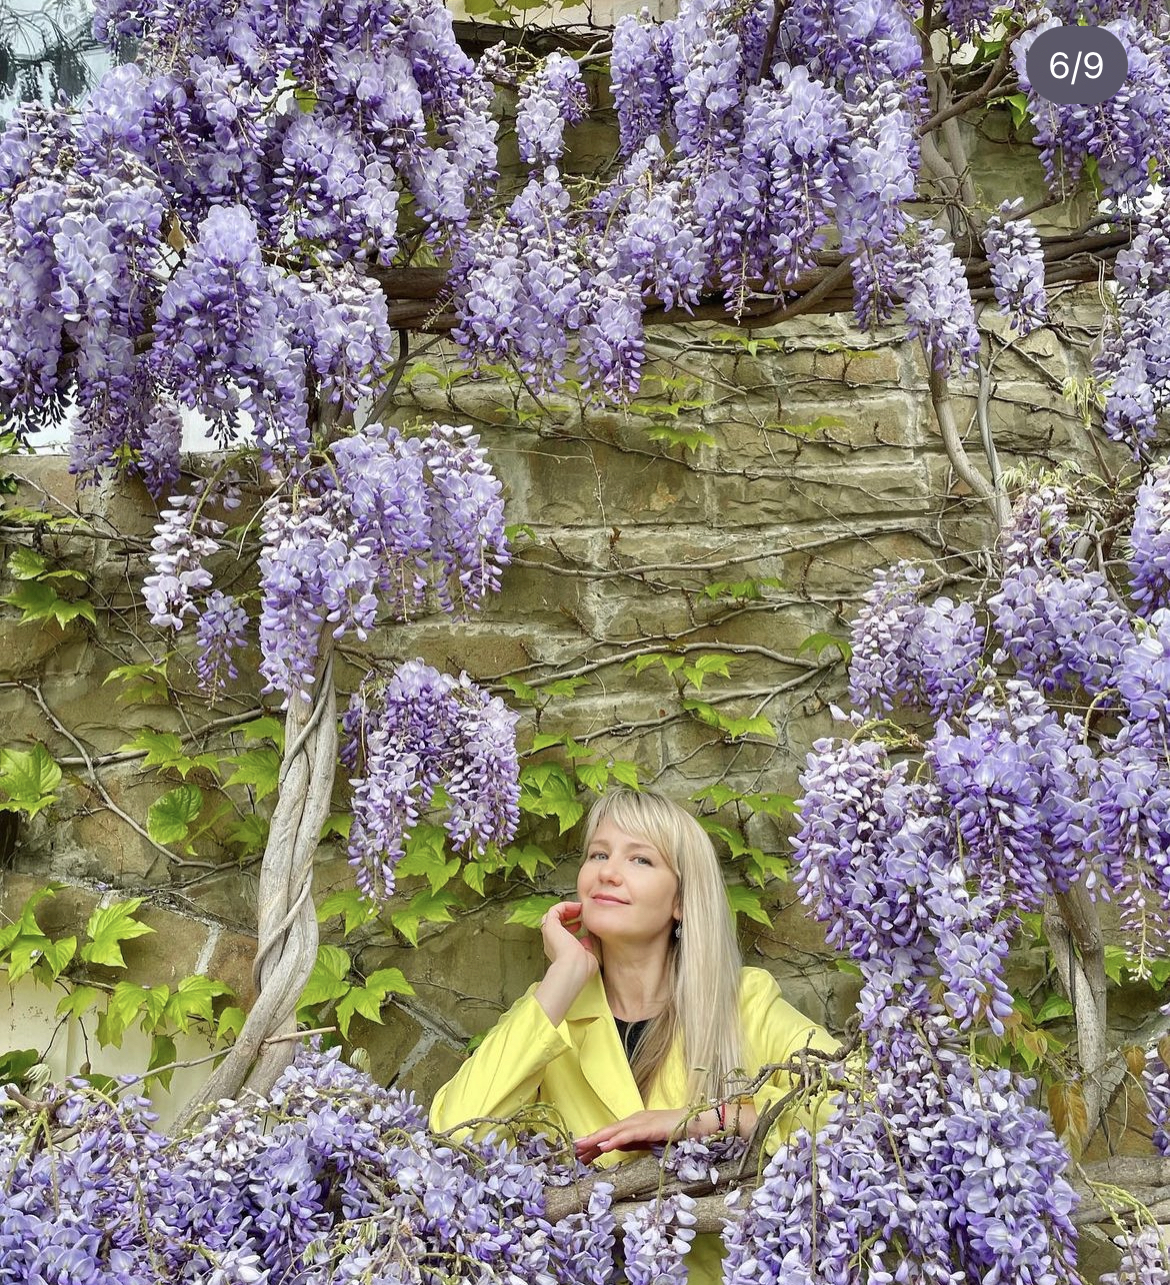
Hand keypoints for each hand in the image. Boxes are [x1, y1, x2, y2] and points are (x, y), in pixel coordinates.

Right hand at [540, 901, 599, 976]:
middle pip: (555, 923)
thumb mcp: (587, 957)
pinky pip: (554, 910)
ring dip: (566, 910)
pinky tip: (576, 907)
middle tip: (580, 913)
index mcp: (558, 951)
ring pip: (553, 915)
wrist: (572, 969)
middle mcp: (551, 942)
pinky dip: (564, 906)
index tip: (582, 924)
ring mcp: (549, 934)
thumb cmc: (580, 968)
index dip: (571, 926)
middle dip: (568, 916)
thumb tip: (587, 940)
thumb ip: (587, 948)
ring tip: (578, 908)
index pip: (560, 934)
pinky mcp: (550, 926)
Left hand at [573, 1109, 688, 1165]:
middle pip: (609, 1131)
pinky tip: (604, 1146)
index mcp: (635, 1124)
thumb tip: (617, 1148)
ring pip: (615, 1131)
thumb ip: (634, 1143)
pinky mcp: (650, 1127)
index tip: (581, 1154)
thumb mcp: (651, 1141)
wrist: (699, 1124)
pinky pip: (629, 1135)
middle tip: (574, 1150)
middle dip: (590, 1140)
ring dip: (597, 1139)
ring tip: (582, 1147)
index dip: (595, 1143)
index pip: (611, 1134)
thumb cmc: (678, 1133)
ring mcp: (642, 1122)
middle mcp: (636, 1120)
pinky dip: (615, 1140)